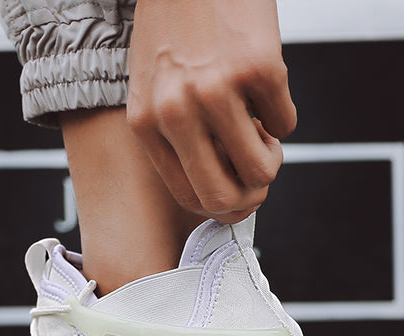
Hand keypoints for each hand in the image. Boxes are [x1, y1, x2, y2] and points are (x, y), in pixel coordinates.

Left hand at [127, 0, 296, 223]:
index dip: (218, 207)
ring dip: (271, 160)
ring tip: (261, 132)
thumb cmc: (173, 31)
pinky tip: (264, 89)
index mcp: (146, 123)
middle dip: (248, 198)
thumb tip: (217, 186)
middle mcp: (177, 113)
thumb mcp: (151, 89)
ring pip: (260, 169)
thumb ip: (173, 139)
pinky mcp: (259, 68)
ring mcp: (217, 91)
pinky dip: (282, 115)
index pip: (186, 196)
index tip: (235, 195)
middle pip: (222, 197)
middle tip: (256, 176)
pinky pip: (286, 124)